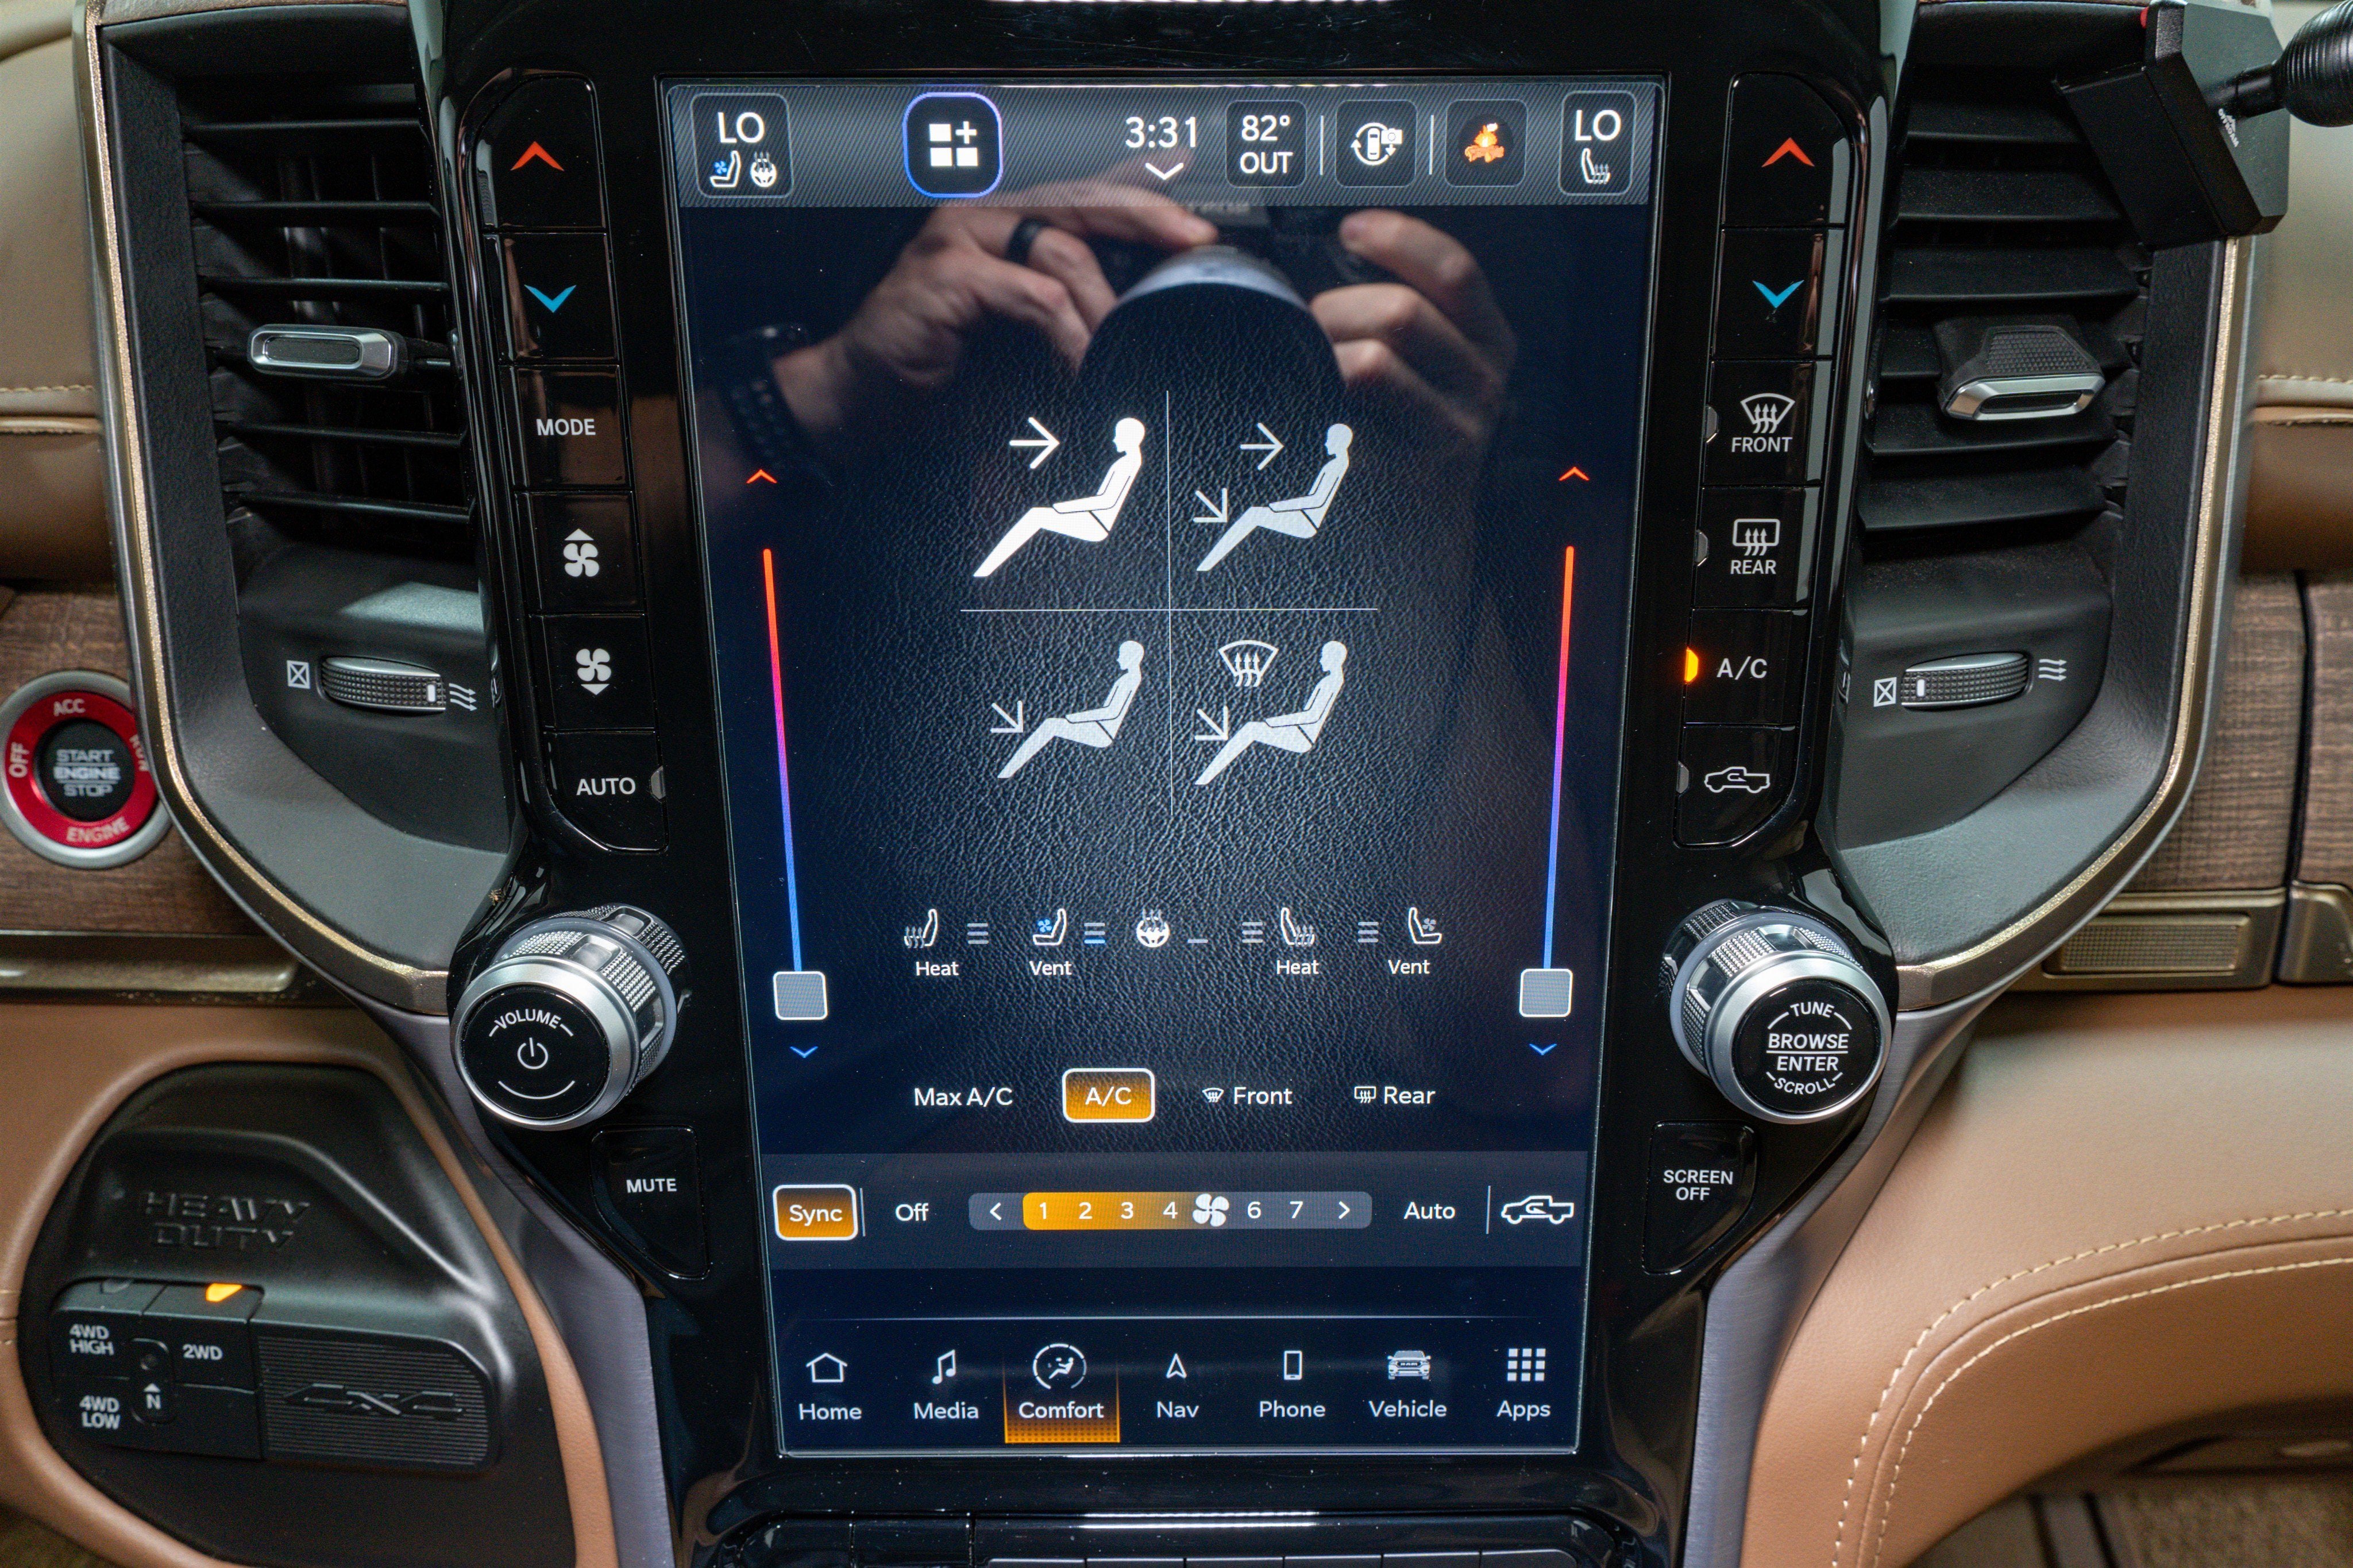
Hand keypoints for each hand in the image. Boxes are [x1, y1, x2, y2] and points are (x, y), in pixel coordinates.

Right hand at [774, 179, 1216, 459]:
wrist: (860, 398)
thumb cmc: (939, 371)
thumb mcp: (1020, 340)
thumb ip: (1069, 318)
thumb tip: (1139, 330)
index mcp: (1006, 222)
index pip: (1086, 192)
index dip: (1146, 197)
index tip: (1198, 223)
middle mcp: (985, 214)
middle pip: (1086, 200)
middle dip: (1149, 220)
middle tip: (1196, 245)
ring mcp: (962, 237)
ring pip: (1065, 250)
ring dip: (1107, 306)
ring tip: (1131, 347)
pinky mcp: (947, 274)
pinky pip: (1033, 296)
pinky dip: (1068, 334)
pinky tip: (1085, 365)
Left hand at [1311, 210, 1517, 457]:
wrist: (1421, 518)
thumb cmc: (1410, 421)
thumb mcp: (1433, 356)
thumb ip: (1407, 306)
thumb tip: (1346, 250)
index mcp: (1488, 338)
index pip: (1454, 271)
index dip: (1400, 240)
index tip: (1352, 230)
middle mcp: (1481, 379)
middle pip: (1401, 313)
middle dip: (1339, 308)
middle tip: (1310, 321)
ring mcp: (1451, 426)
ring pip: (1373, 362)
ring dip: (1326, 351)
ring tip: (1310, 361)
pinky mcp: (1410, 466)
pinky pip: (1350, 418)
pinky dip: (1319, 398)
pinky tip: (1311, 401)